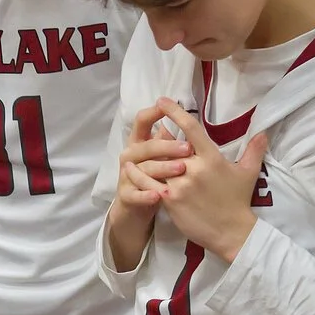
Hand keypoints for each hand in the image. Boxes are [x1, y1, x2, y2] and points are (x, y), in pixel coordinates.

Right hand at [107, 104, 188, 268]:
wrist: (134, 208)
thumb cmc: (154, 177)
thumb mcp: (162, 156)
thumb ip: (170, 139)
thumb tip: (186, 117)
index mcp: (140, 143)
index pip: (142, 121)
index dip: (153, 112)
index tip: (167, 105)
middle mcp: (130, 156)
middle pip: (145, 146)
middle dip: (166, 146)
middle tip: (188, 148)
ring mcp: (126, 176)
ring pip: (142, 169)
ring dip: (162, 168)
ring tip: (181, 170)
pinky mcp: (126, 196)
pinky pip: (135, 194)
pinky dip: (147, 195)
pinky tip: (162, 195)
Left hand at [150, 99, 265, 261]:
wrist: (231, 232)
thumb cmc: (238, 201)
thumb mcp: (248, 173)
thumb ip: (254, 150)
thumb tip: (263, 131)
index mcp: (211, 158)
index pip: (191, 129)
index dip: (175, 112)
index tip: (163, 101)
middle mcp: (193, 169)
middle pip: (168, 146)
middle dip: (158, 138)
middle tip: (150, 131)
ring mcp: (179, 185)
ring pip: (155, 165)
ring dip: (145, 157)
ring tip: (135, 150)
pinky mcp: (169, 201)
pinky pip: (149, 185)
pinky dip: (139, 176)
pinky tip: (130, 170)